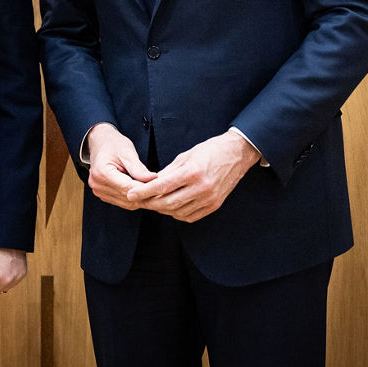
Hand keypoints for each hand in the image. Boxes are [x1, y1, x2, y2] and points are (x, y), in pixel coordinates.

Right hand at [85, 123, 157, 209]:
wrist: (100, 143)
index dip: (145, 188)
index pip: (128, 187)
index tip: (159, 185)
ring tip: (151, 188)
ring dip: (140, 197)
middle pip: (127, 197)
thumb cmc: (113, 144)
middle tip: (159, 187)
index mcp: (102, 173)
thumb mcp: (127, 152)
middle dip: (144, 193)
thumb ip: (139, 169)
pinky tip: (141, 190)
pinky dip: (134, 198)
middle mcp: (97, 185)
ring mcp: (99, 191)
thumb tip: (153, 179)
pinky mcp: (103, 195)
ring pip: (126, 203)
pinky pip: (123, 202)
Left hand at [127, 130, 259, 221]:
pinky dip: (177, 213)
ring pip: (177, 212)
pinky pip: (190, 216)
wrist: (237, 154)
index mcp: (192, 172)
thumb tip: (151, 183)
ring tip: (153, 202)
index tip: (131, 194)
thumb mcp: (186, 155)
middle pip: (168, 203)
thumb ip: (168, 172)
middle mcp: (201, 188)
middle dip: (150, 203)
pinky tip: (171, 206)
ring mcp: (209, 199)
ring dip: (163, 209)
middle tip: (139, 200)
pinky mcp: (214, 205)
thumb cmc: (210, 150)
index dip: (144, 192)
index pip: (162, 187)